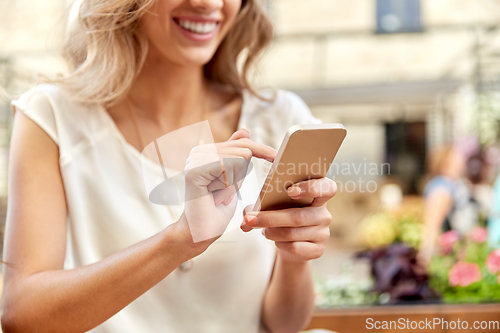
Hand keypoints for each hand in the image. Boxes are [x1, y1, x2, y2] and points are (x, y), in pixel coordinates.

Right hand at [177, 129, 275, 252]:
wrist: (202, 232)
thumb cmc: (217, 209)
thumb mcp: (233, 178)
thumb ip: (236, 156)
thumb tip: (244, 130)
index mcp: (206, 150)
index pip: (243, 142)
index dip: (261, 149)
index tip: (276, 156)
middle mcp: (198, 151)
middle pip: (243, 148)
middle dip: (243, 173)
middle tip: (224, 190)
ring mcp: (195, 158)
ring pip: (239, 156)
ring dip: (235, 180)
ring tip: (218, 192)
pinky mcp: (195, 169)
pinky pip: (229, 165)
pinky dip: (229, 182)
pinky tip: (215, 191)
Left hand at [241, 178, 336, 261]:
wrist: (291, 243)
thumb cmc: (282, 215)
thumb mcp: (273, 205)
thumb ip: (258, 205)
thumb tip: (246, 216)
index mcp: (318, 195)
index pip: (327, 188)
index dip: (311, 188)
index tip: (290, 191)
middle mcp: (324, 214)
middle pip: (299, 216)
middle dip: (271, 218)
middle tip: (251, 219)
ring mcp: (323, 233)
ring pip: (292, 233)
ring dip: (271, 232)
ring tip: (264, 230)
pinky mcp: (318, 250)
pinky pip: (294, 247)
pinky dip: (279, 244)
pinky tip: (275, 240)